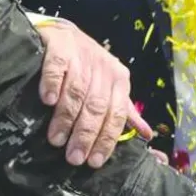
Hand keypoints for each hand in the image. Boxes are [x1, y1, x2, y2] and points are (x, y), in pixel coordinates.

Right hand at [36, 20, 151, 167]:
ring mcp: (82, 55)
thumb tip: (148, 135)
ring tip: (56, 139)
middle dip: (85, 134)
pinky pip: (58, 67)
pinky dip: (53, 83)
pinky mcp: (60, 45)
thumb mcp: (110, 87)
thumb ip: (124, 111)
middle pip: (96, 106)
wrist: (63, 34)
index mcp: (120, 80)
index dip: (106, 139)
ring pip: (77, 90)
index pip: (116, 114)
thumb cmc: (88, 67)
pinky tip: (47, 101)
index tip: (94, 162)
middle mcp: (103, 67)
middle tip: (73, 157)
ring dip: (66, 117)